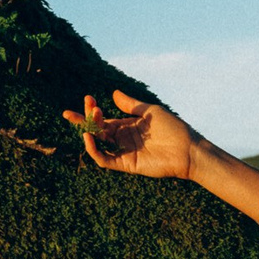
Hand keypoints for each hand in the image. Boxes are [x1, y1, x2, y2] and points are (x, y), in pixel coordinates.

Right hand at [60, 89, 193, 177]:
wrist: (187, 149)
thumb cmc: (173, 129)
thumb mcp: (150, 111)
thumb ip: (131, 105)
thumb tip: (113, 94)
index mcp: (128, 126)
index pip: (104, 119)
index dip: (92, 109)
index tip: (88, 98)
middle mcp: (123, 139)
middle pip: (97, 130)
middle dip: (84, 120)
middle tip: (71, 112)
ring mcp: (124, 152)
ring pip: (98, 144)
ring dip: (89, 131)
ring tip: (92, 116)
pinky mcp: (126, 164)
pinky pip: (105, 159)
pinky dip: (94, 150)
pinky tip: (89, 137)